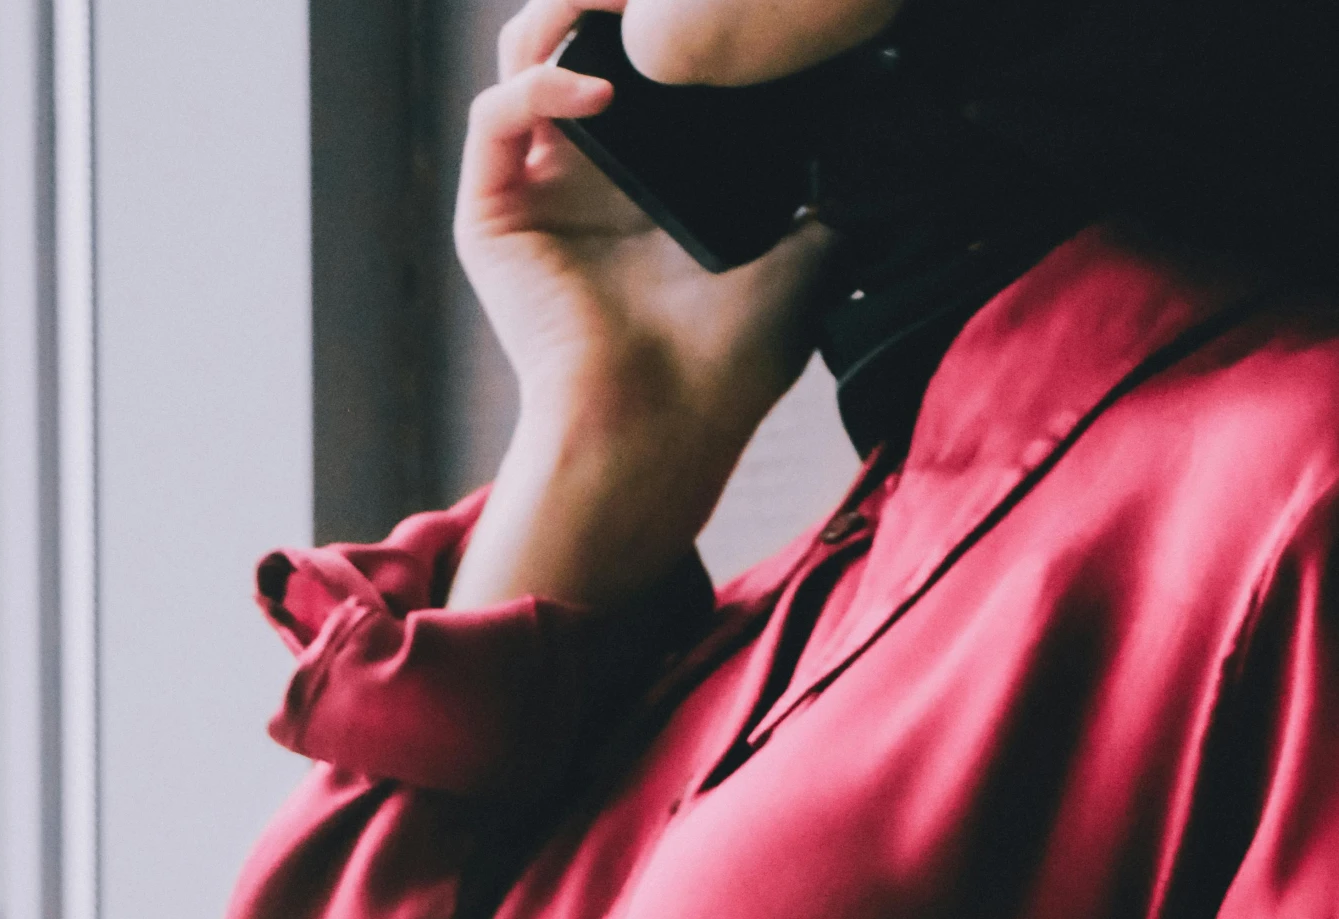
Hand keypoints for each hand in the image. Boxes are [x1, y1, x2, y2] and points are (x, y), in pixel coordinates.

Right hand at [447, 1, 835, 608]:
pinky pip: (493, 117)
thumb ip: (824, 183)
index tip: (713, 0)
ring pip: (521, 58)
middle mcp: (584, 176)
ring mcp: (533, 194)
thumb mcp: (803, 252)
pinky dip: (537, 85)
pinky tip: (601, 91)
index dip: (664, 18)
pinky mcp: (491, 220)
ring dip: (564, 15)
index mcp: (647, 178)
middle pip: (573, 38)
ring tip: (623, 7)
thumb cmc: (727, 367)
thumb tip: (871, 121)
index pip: (640, 59)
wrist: (664, 432)